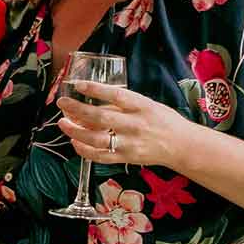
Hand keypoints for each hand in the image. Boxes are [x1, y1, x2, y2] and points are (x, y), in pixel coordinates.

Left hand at [57, 79, 189, 169]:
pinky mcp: (126, 158)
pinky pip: (100, 156)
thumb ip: (122, 103)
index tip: (78, 85)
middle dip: (77, 110)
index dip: (95, 90)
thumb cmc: (163, 120)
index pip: (115, 95)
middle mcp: (135, 125)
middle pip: (101, 117)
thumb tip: (93, 99)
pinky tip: (75, 142)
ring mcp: (130, 143)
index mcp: (141, 106)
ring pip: (96, 139)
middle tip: (62, 103)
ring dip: (75, 131)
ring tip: (63, 123)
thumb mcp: (146, 104)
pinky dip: (84, 150)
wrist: (181, 145)